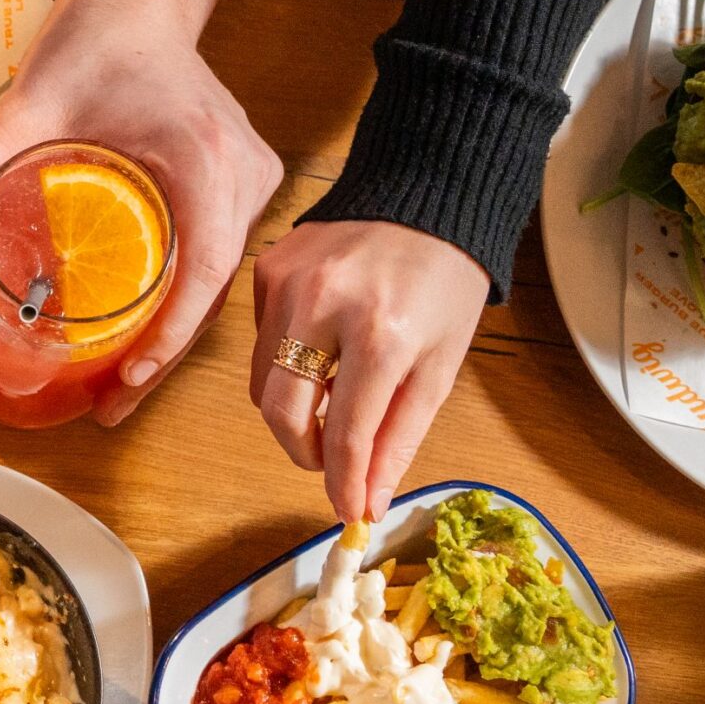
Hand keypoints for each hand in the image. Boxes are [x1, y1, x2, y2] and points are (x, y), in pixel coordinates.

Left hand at [0, 0, 283, 424]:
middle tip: (110, 406)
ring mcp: (251, 178)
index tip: (131, 378)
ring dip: (174, 332)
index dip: (171, 337)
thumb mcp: (23, 107)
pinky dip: (183, 297)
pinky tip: (142, 332)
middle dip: (163, 356)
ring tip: (121, 384)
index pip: (203, 270)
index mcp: (205, 159)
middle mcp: (243, 173)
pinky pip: (216, 254)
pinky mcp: (242, 181)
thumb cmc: (97, 41)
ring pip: (217, 278)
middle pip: (211, 290)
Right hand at [251, 220, 489, 520]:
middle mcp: (325, 306)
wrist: (427, 192)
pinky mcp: (266, 269)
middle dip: (303, 452)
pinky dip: (284, 361)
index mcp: (382, 333)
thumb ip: (399, 435)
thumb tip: (367, 498)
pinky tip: (320, 344)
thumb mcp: (440, 363)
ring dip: (291, 408)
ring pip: (261, 381)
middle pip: (280, 412)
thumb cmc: (445, 281)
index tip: (347, 511)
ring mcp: (287, 284)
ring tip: (330, 399)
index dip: (342, 482)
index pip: (344, 432)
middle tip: (329, 461)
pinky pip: (260, 340)